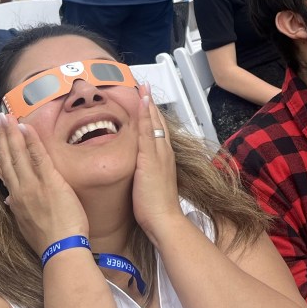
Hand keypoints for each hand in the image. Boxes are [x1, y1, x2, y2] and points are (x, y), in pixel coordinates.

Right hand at [0, 112, 88, 255]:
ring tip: (6, 116)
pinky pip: (38, 156)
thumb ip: (19, 210)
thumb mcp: (27, 226)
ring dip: (12, 133)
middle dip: (2, 136)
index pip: (5, 171)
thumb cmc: (49, 240)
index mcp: (16, 201)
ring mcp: (33, 185)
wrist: (60, 250)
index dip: (0, 152)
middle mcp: (20, 191)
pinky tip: (26, 126)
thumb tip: (10, 201)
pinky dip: (31, 140)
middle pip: (8, 158)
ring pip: (19, 154)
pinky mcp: (49, 182)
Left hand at [132, 85, 183, 243]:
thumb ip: (148, 176)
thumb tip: (141, 173)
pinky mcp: (150, 157)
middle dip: (151, 105)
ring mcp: (159, 154)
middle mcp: (164, 152)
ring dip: (148, 104)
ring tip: (143, 87)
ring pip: (154, 122)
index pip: (159, 132)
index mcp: (164, 159)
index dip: (153, 117)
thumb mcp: (152, 187)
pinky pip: (147, 131)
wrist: (165, 220)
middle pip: (159, 123)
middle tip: (145, 88)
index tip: (146, 103)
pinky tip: (142, 102)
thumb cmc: (158, 209)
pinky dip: (145, 115)